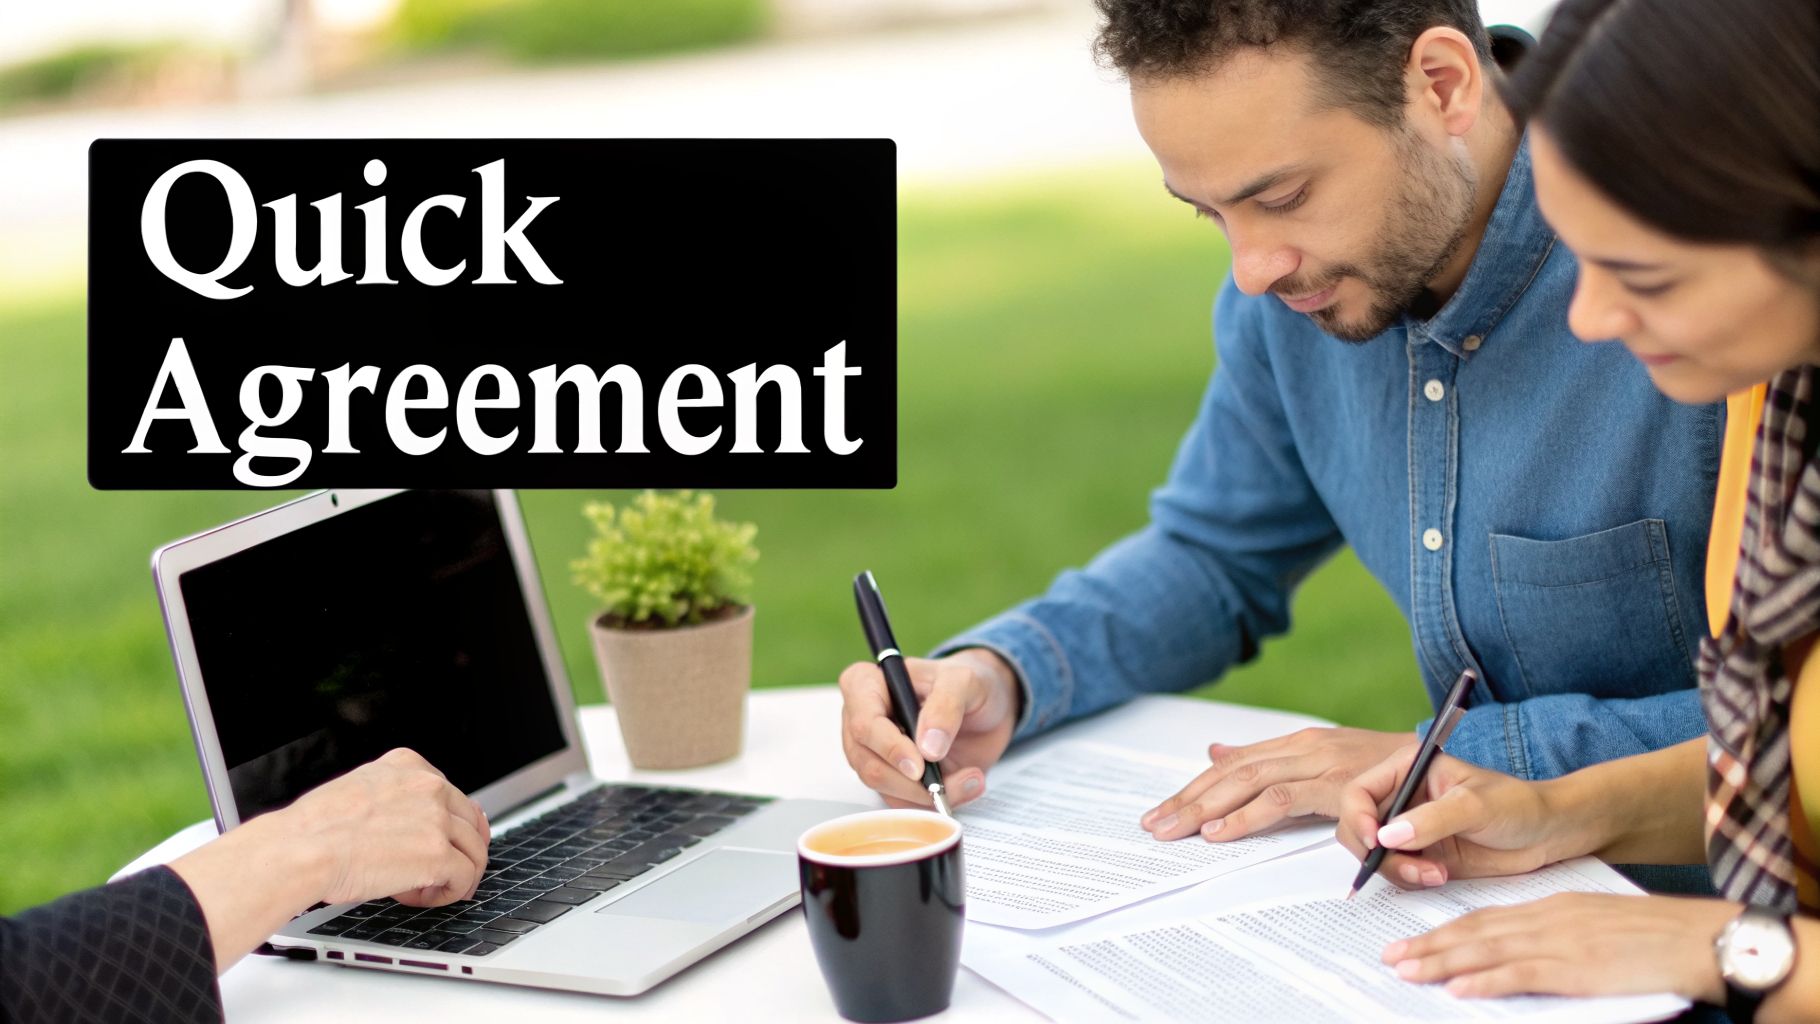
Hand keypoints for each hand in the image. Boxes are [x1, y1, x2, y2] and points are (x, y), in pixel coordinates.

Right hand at [277, 747, 491, 906]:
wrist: (300, 849)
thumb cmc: (314, 829)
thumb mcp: (358, 791)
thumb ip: (391, 800)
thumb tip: (410, 829)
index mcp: (408, 766)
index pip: (451, 795)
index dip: (449, 826)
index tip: (444, 843)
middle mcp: (428, 786)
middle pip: (472, 822)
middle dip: (462, 851)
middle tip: (447, 873)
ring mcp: (437, 819)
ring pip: (474, 851)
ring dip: (455, 875)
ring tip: (428, 890)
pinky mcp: (439, 854)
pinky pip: (464, 877)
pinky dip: (450, 893)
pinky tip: (424, 897)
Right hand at [837, 649, 1018, 809]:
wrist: (986, 709)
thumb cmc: (967, 685)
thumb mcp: (965, 681)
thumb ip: (946, 706)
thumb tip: (928, 749)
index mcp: (868, 684)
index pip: (863, 723)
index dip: (888, 748)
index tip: (920, 765)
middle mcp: (861, 719)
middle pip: (868, 763)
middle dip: (910, 781)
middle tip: (947, 783)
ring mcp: (873, 752)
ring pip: (883, 787)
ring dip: (926, 794)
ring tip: (969, 779)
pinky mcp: (890, 777)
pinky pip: (902, 801)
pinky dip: (932, 802)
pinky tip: (963, 786)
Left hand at [1140, 726, 1414, 841]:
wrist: (1456, 774)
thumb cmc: (1393, 773)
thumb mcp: (1327, 760)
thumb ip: (1271, 759)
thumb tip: (1216, 751)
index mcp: (1301, 745)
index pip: (1234, 765)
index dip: (1194, 788)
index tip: (1161, 812)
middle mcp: (1308, 748)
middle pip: (1234, 772)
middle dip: (1189, 800)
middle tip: (1155, 827)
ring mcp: (1325, 764)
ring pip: (1251, 783)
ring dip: (1208, 809)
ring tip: (1177, 832)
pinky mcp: (1345, 786)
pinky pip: (1288, 800)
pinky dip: (1251, 817)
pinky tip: (1222, 833)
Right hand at [1336, 747, 1567, 887]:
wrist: (1546, 835)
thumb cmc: (1518, 805)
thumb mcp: (1475, 805)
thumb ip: (1432, 820)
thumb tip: (1388, 836)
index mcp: (1407, 770)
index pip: (1359, 792)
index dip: (1358, 817)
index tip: (1375, 841)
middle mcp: (1401, 798)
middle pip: (1358, 827)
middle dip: (1377, 852)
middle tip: (1409, 865)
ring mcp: (1408, 829)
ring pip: (1373, 855)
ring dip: (1397, 870)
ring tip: (1434, 874)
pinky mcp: (1419, 856)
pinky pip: (1395, 872)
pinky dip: (1409, 880)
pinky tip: (1439, 876)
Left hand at [1382, 893, 1735, 1001]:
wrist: (1697, 936)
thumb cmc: (1655, 935)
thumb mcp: (1596, 925)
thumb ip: (1559, 935)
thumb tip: (1528, 955)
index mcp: (1552, 907)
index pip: (1487, 918)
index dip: (1447, 930)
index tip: (1416, 940)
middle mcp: (1547, 919)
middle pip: (1475, 932)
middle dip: (1430, 945)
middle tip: (1392, 956)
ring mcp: (1559, 942)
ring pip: (1486, 951)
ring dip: (1442, 962)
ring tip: (1407, 970)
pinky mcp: (1575, 967)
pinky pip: (1520, 974)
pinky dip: (1485, 981)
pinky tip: (1458, 988)